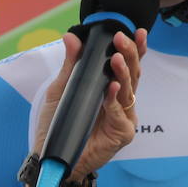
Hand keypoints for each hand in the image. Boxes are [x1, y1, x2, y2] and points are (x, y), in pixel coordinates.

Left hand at [33, 28, 145, 180]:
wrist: (51, 154)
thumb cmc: (58, 124)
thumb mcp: (62, 89)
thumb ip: (70, 64)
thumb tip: (72, 36)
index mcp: (110, 88)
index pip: (126, 65)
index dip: (134, 48)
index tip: (136, 32)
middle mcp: (120, 101)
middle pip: (132, 74)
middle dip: (129, 54)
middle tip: (121, 39)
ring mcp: (123, 117)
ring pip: (129, 91)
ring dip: (123, 73)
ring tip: (116, 58)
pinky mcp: (122, 133)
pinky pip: (120, 114)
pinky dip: (114, 101)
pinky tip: (111, 88)